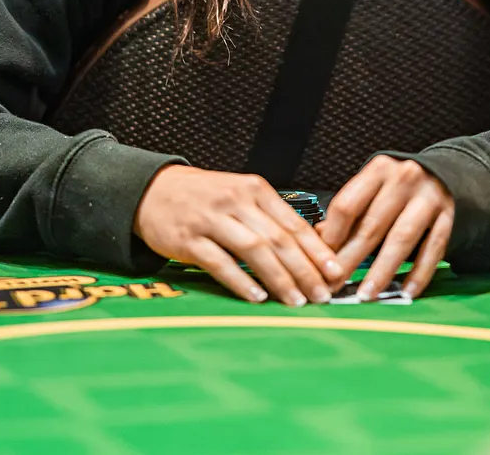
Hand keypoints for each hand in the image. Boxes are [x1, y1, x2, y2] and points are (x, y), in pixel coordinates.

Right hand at [134, 166, 342, 305]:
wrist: (153, 189)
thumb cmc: (204, 197)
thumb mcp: (241, 196)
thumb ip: (270, 219)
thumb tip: (309, 251)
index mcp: (255, 190)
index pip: (294, 223)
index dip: (317, 250)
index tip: (336, 272)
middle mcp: (236, 201)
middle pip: (278, 238)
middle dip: (305, 270)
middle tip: (322, 295)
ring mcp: (211, 219)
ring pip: (254, 249)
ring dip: (279, 278)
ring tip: (296, 301)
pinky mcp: (188, 238)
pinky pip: (219, 262)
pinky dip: (240, 280)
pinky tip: (257, 296)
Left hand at [317, 156, 453, 299]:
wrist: (449, 173)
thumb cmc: (402, 186)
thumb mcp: (375, 187)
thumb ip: (351, 211)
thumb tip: (319, 236)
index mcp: (379, 170)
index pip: (347, 206)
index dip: (331, 238)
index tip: (321, 263)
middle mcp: (404, 179)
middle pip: (371, 226)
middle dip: (350, 260)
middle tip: (335, 286)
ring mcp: (429, 197)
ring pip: (401, 239)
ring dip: (382, 271)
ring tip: (367, 294)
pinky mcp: (449, 216)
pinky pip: (433, 248)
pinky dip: (420, 273)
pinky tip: (407, 291)